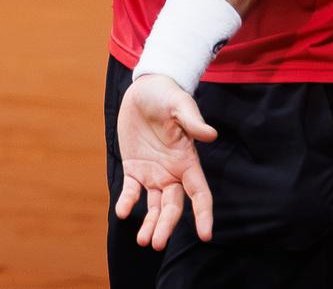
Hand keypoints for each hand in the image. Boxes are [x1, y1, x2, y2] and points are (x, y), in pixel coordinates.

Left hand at [114, 74, 218, 248]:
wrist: (145, 89)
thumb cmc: (167, 96)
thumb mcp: (180, 105)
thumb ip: (192, 121)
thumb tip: (210, 135)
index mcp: (187, 161)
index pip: (200, 193)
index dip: (204, 214)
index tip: (205, 235)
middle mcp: (172, 173)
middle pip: (173, 206)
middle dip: (166, 226)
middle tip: (157, 244)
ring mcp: (153, 172)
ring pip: (154, 205)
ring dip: (150, 223)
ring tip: (143, 241)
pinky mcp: (134, 167)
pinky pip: (131, 190)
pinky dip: (126, 202)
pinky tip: (122, 212)